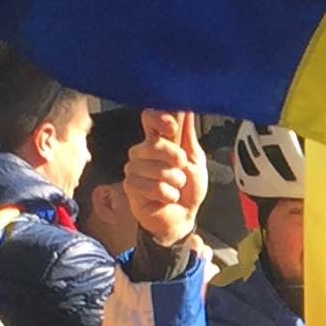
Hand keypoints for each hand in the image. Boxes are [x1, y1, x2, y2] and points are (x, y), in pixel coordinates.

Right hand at [122, 109, 207, 247]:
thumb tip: (186, 108)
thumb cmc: (188, 188)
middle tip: (181, 169)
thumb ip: (188, 135)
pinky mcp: (131, 187)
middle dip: (175, 159)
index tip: (173, 128)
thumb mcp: (195, 159)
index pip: (149, 118)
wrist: (183, 217)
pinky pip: (151, 186)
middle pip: (153, 145)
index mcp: (158, 141)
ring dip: (174, 181)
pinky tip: (167, 198)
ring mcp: (134, 169)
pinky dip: (167, 194)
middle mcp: (142, 152)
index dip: (159, 119)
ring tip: (175, 187)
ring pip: (155, 168)